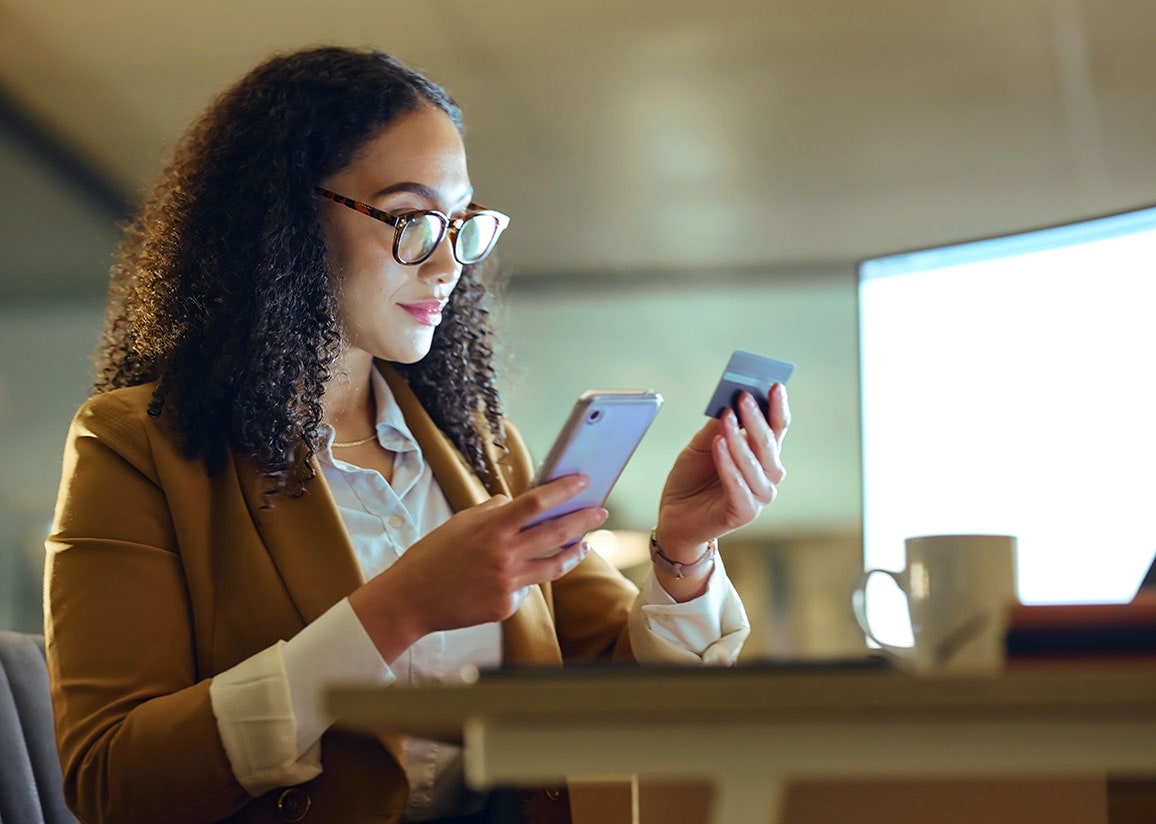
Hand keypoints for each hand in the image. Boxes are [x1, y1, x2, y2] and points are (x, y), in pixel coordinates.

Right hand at [350, 474, 606, 659]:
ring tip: (586, 543)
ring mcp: (506, 583)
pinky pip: (527, 587)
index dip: (563, 490)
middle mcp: (503, 555)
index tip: (583, 481)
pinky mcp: (505, 606)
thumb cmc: (432, 556)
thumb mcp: (459, 523)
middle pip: (555, 533)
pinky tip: (530, 572)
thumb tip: (513, 503)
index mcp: (491, 529)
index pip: (536, 503)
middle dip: (583, 520)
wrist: (410, 599)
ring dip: (574, 552)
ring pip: (554, 566)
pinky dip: (531, 577)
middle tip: (600, 511)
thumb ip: (491, 512)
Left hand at [655, 383, 790, 561]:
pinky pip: (738, 487)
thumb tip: (730, 401)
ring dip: (740, 440)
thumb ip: (718, 426)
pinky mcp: (744, 513)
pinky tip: (719, 445)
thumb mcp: (702, 445)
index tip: (775, 385)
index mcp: (763, 457)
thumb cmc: (693, 478)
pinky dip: (729, 465)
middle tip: (744, 396)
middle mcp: (767, 476)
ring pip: (756, 465)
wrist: (675, 514)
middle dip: (757, 418)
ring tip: (726, 417)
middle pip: (768, 444)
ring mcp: (758, 496)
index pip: (777, 429)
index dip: (778, 407)